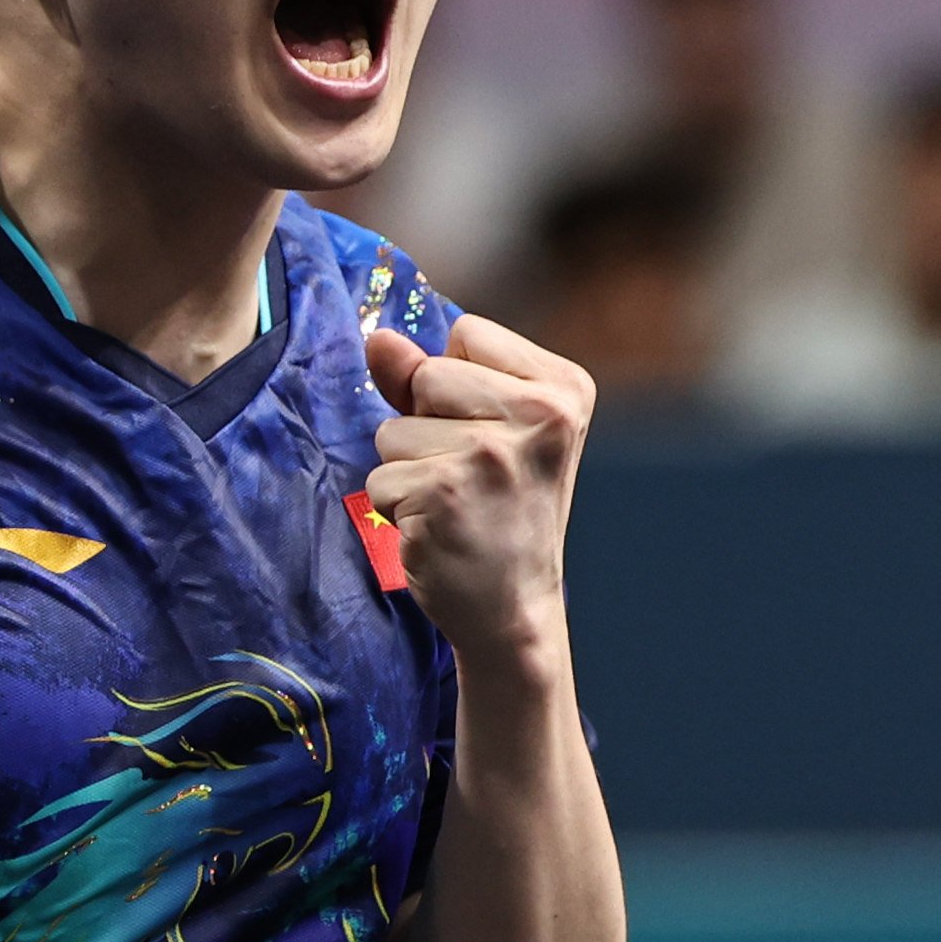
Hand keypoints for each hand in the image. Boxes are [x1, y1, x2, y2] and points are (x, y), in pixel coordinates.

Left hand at [364, 317, 591, 670]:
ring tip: (454, 503)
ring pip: (394, 429)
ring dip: (407, 468)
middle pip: (427, 374)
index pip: (468, 333)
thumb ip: (429, 377)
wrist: (513, 608)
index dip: (458, 381)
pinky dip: (395, 506)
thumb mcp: (489, 429)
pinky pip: (380, 477)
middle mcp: (541, 416)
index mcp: (564, 388)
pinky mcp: (445, 494)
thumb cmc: (501, 511)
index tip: (489, 431)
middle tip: (469, 474)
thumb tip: (376, 338)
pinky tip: (438, 528)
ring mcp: (492, 455)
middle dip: (425, 422)